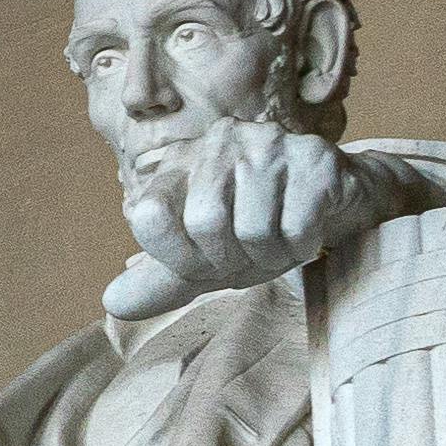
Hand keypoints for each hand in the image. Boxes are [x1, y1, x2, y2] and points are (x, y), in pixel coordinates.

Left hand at [103, 123, 349, 318]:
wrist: (333, 203)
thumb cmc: (261, 226)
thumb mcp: (206, 258)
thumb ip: (162, 279)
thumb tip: (113, 303)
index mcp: (183, 161)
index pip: (149, 213)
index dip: (177, 256)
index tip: (204, 261)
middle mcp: (220, 141)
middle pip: (205, 224)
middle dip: (232, 259)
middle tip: (251, 253)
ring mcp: (269, 144)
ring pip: (254, 230)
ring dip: (271, 256)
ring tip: (280, 241)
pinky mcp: (314, 159)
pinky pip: (296, 228)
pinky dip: (302, 247)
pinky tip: (306, 232)